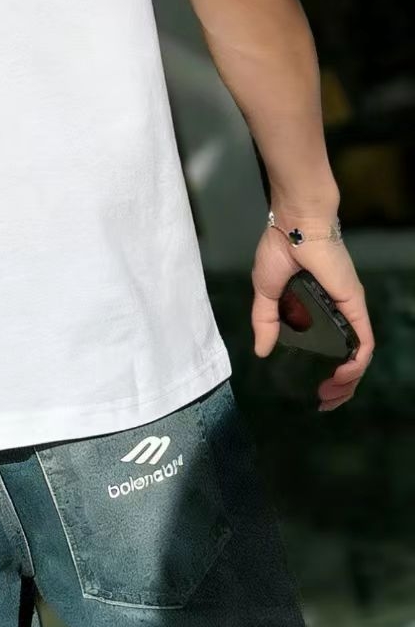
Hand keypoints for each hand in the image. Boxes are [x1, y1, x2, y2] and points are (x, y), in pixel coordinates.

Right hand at [251, 217, 374, 409]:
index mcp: (314, 309)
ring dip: (350, 381)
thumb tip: (261, 351)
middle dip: (341, 387)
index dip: (326, 373)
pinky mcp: (354, 305)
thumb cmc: (279, 249)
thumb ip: (265, 321)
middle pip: (348, 358)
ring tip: (332, 394)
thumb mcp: (265, 291)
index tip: (316, 391)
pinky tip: (343, 375)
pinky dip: (357, 363)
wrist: (294, 225)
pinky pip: (364, 341)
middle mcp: (335, 312)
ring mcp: (347, 310)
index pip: (328, 348)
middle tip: (324, 401)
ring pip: (359, 355)